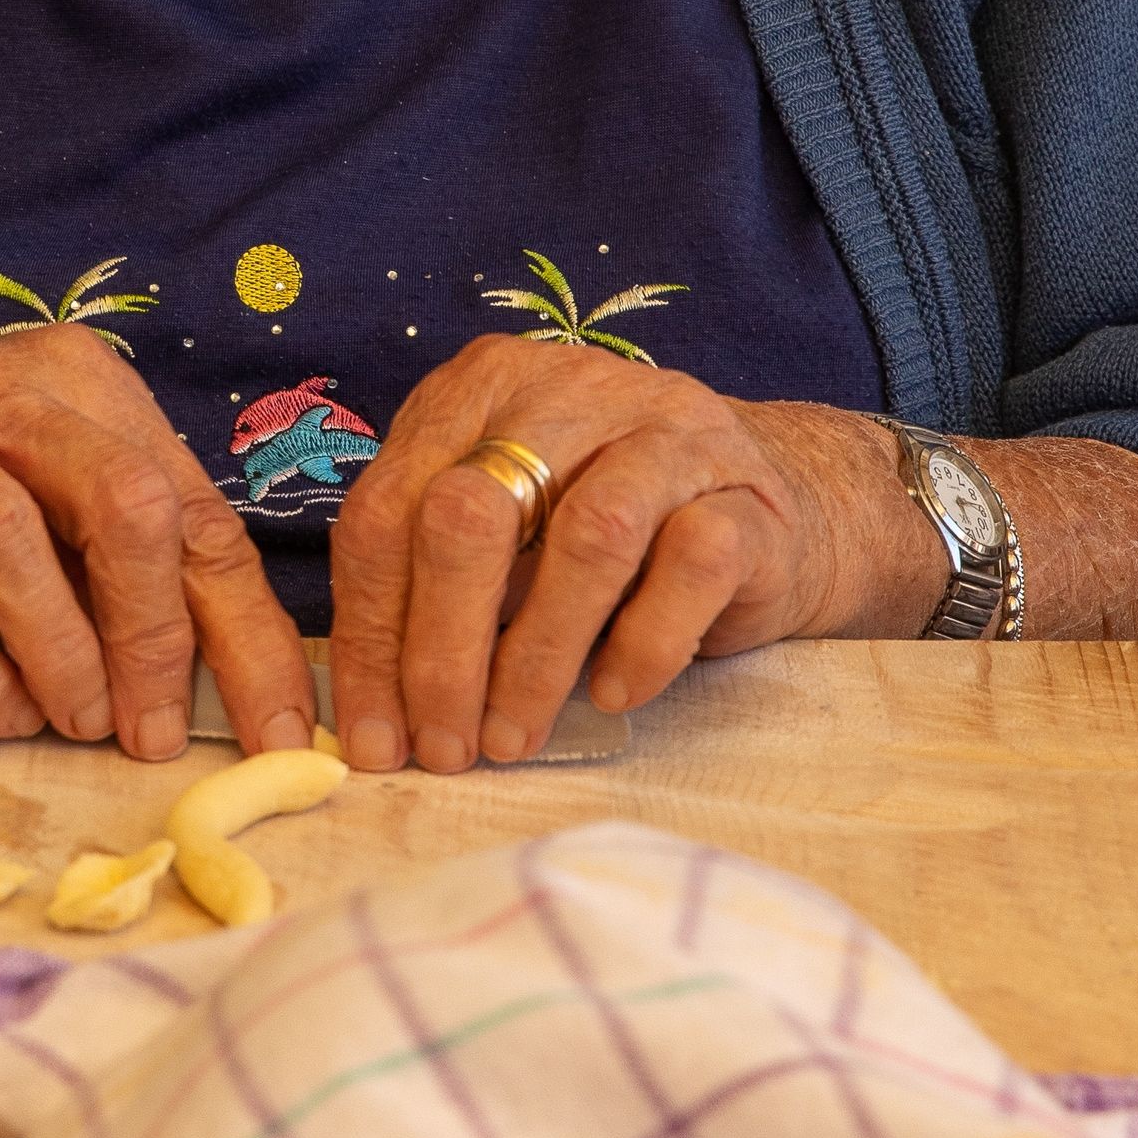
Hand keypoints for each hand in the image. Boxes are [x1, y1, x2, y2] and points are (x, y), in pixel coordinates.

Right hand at [0, 323, 315, 764]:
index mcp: (84, 384)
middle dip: (152, 633)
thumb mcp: (67, 507)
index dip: (246, 632)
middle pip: (120, 500)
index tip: (275, 732)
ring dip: (58, 648)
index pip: (194, 512)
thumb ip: (152, 571)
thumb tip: (253, 693)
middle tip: (148, 730)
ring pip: (6, 536)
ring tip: (73, 719)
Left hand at [328, 345, 931, 771]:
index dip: (369, 633)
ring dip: (536, 659)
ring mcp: (667, 432)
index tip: (369, 736)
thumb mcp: (507, 537)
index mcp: (480, 389)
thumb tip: (375, 714)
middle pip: (472, 513)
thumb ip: (436, 586)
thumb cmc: (607, 532)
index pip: (389, 510)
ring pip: (586, 537)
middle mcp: (569, 390)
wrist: (768, 506)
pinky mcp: (746, 494)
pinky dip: (643, 643)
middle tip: (439, 748)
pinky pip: (690, 564)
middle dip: (439, 650)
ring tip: (510, 739)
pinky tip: (614, 694)